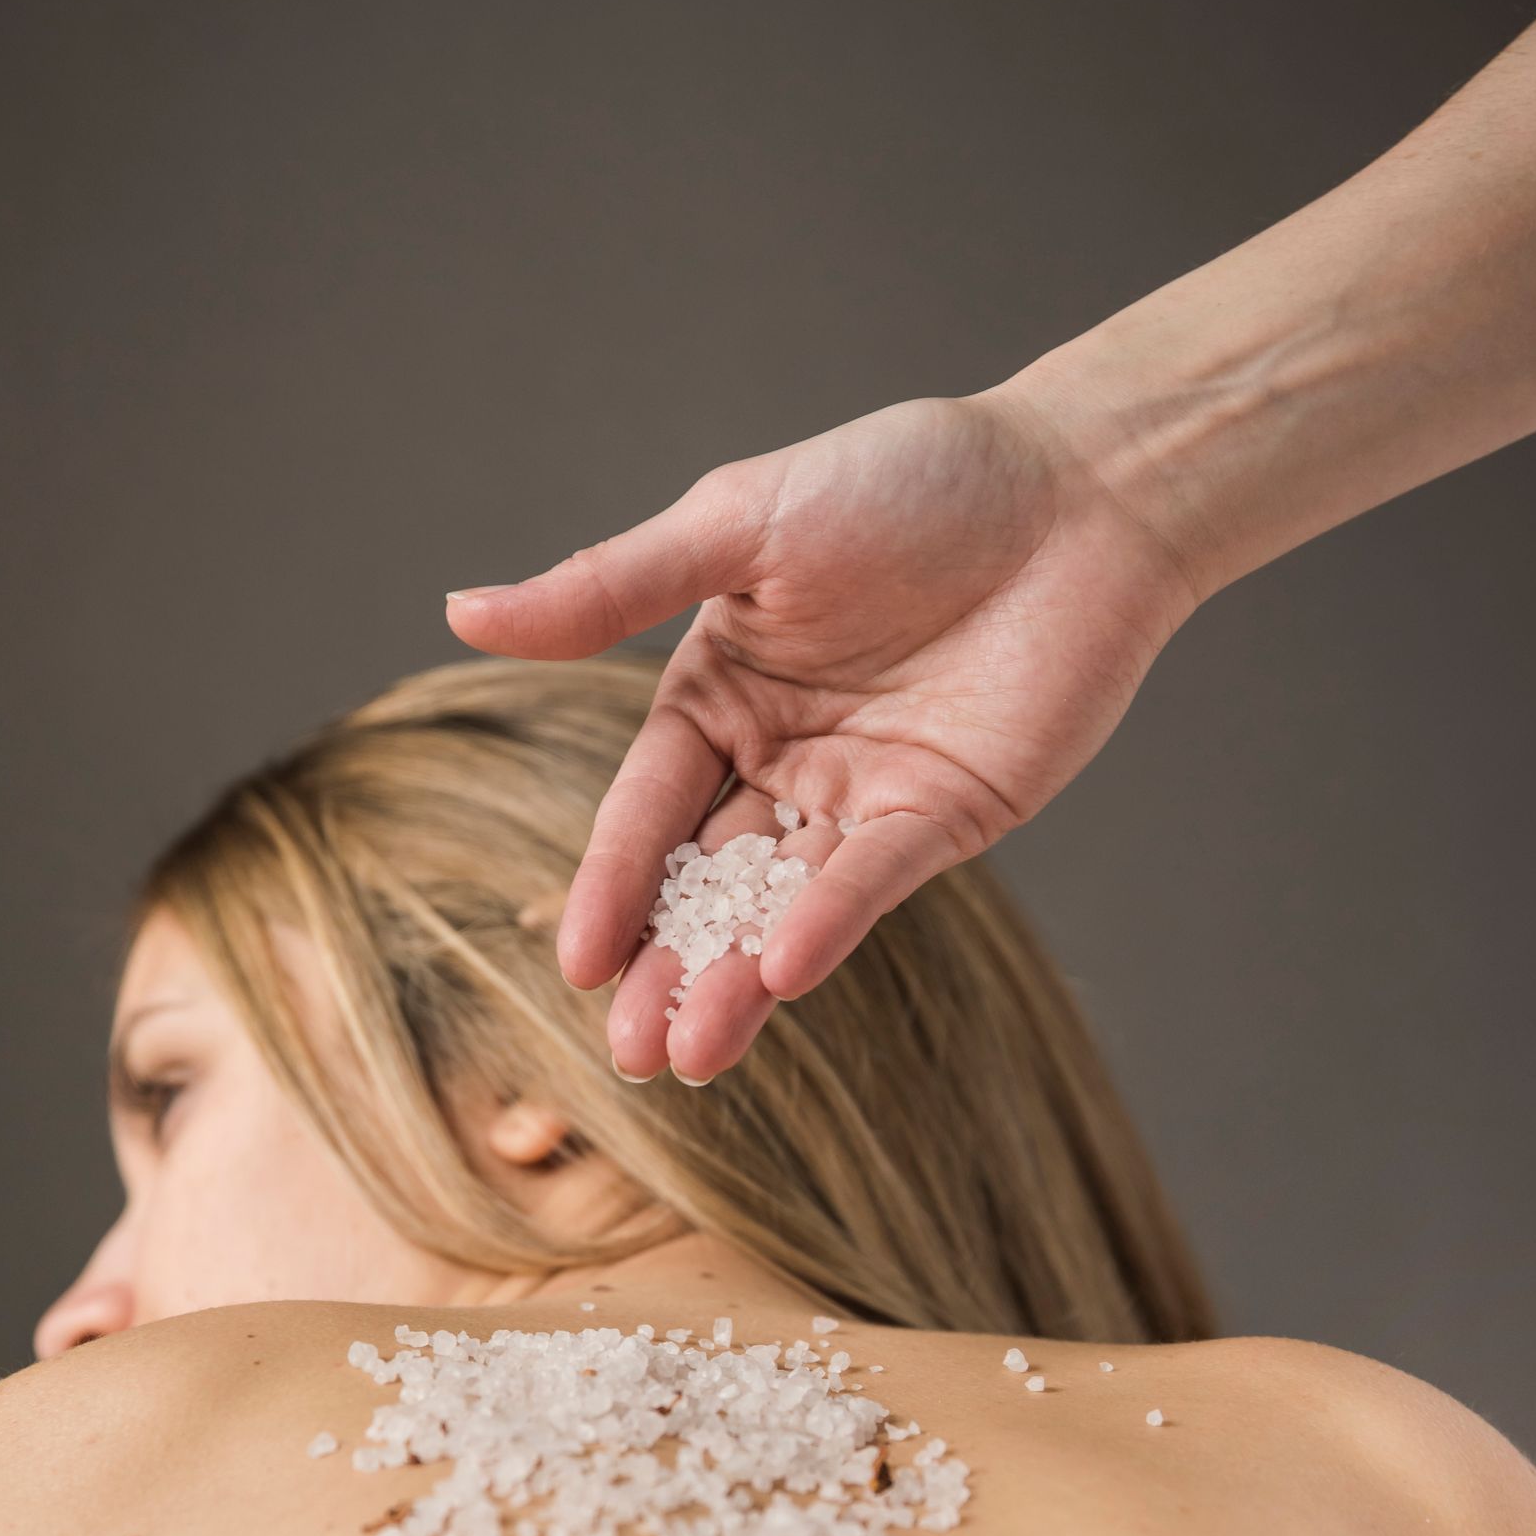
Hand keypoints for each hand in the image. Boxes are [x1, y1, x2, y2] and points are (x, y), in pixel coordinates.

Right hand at [446, 390, 1197, 1078]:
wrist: (1076, 487)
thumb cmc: (906, 480)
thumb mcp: (738, 525)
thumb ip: (609, 586)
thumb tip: (459, 609)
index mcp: (717, 700)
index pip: (646, 812)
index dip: (612, 887)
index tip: (575, 961)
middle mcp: (781, 763)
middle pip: (706, 884)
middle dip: (666, 968)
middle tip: (629, 1050)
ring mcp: (862, 799)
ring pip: (781, 906)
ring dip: (738, 979)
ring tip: (691, 1054)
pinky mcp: (945, 818)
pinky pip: (874, 882)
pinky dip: (829, 924)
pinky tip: (784, 972)